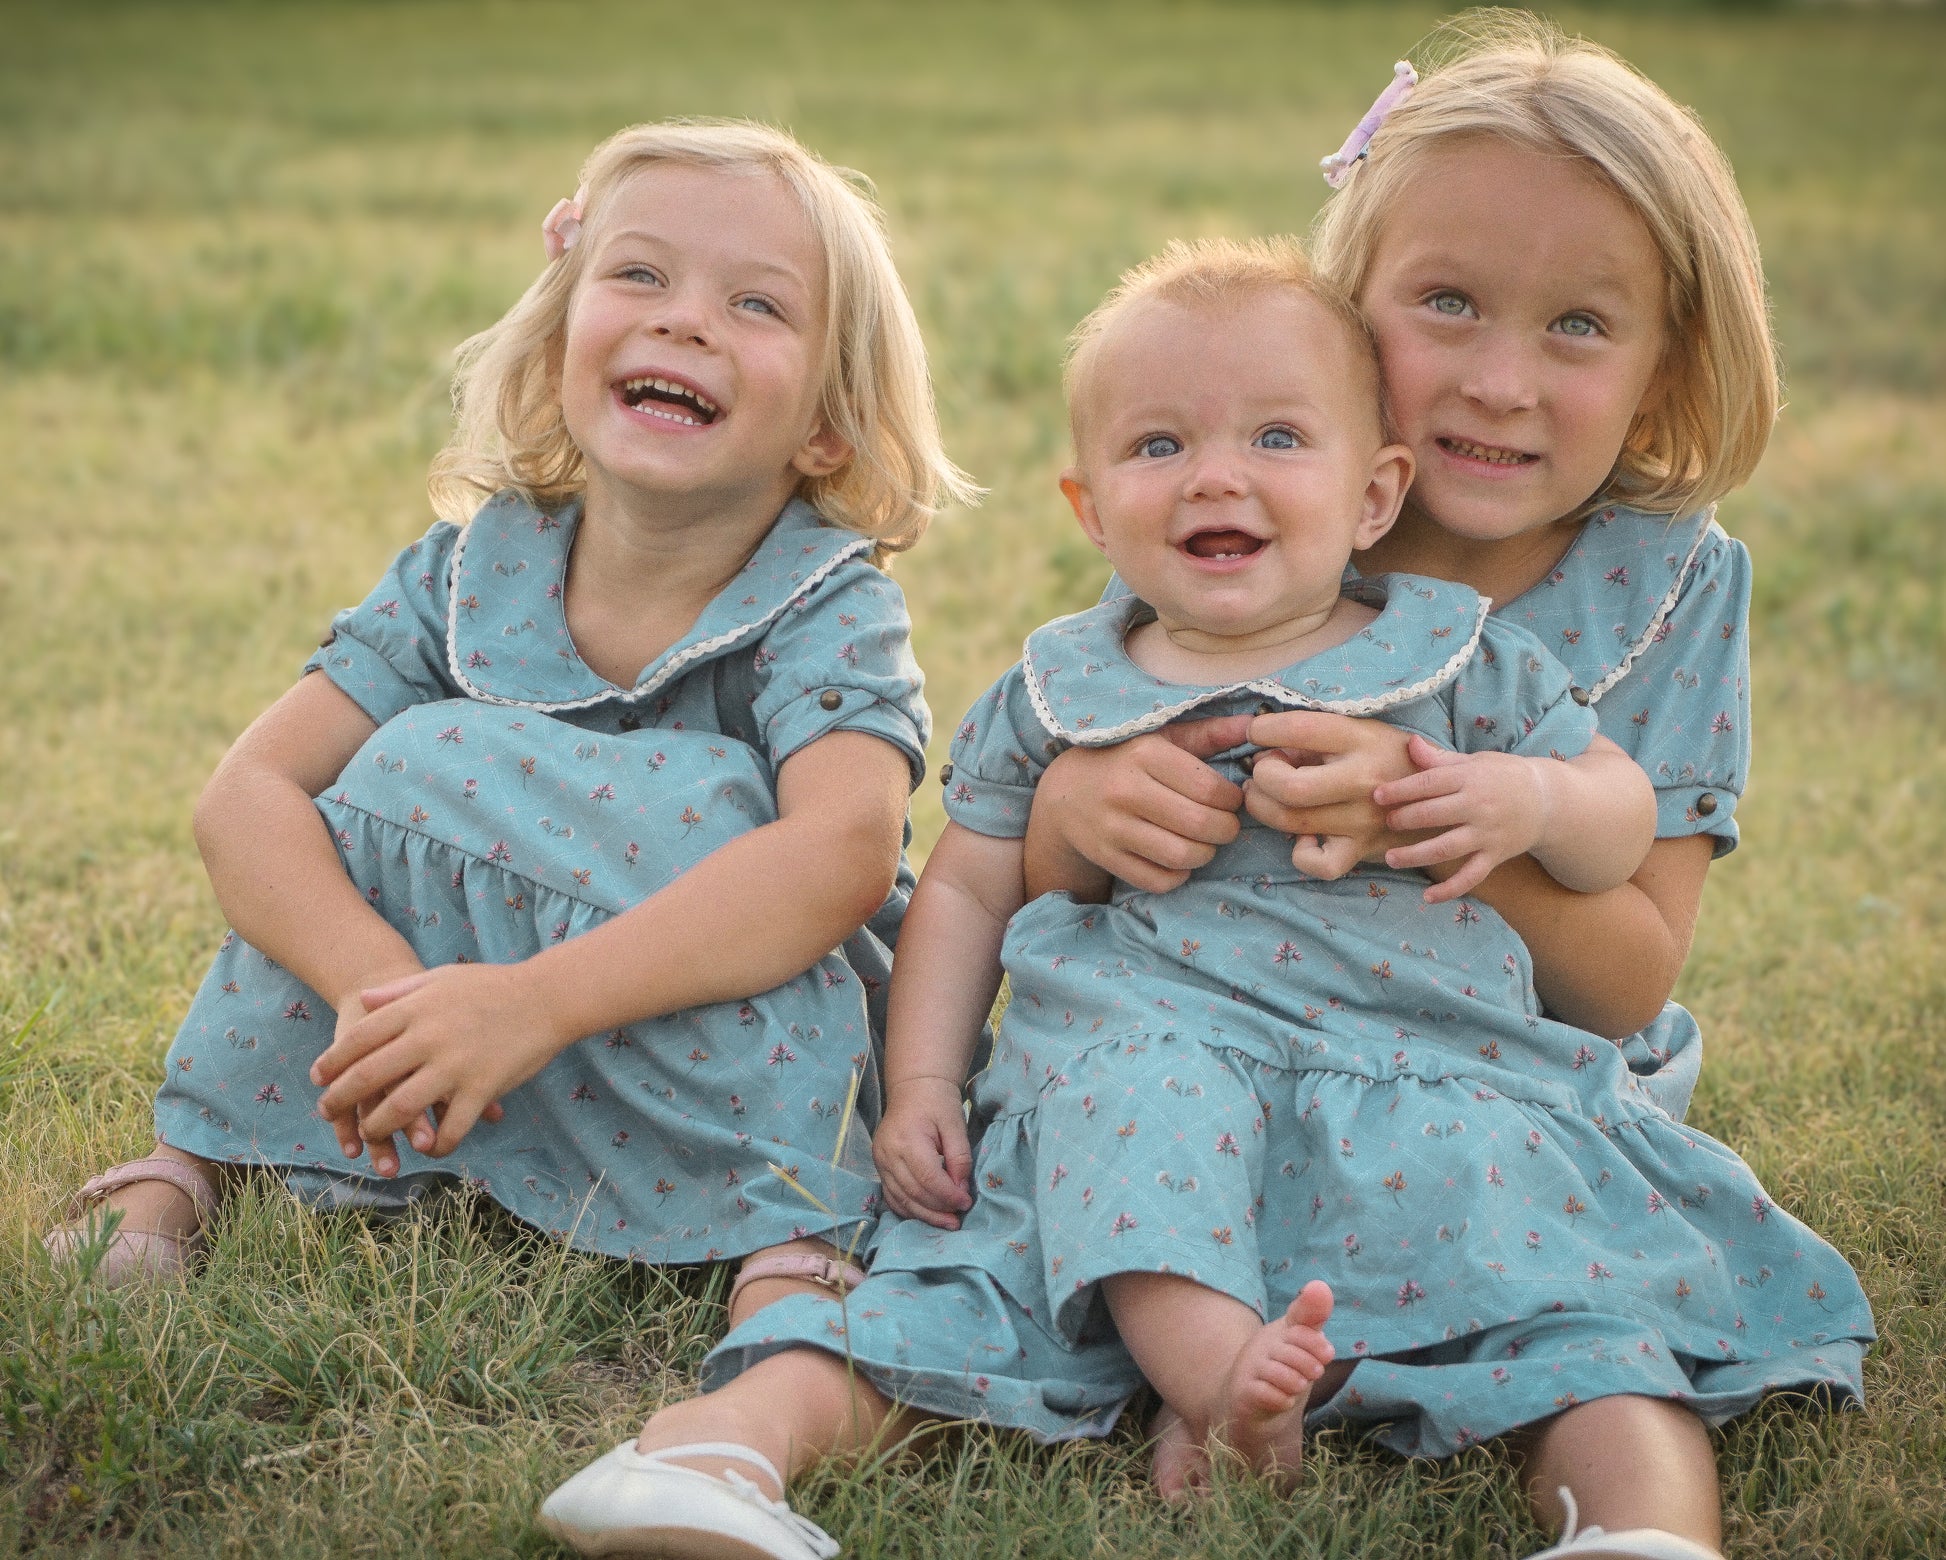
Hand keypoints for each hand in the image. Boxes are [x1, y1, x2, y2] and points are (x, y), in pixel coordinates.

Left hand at [311, 963, 558, 1166]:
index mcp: (417, 1009)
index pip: (360, 1038)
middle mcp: (429, 1037)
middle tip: (326, 1112)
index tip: (317, 1079)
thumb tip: (363, 1000)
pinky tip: (431, 1147)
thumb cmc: (493, 986)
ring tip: (371, 1133)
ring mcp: (456, 1065)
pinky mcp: (483, 1088)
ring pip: (401, 1107)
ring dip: (379, 1126)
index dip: (332, 1061)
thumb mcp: (442, 978)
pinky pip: (451, 1126)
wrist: (547, 998)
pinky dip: (437, 1142)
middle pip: (370, 1076)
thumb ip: (400, 991)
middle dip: (340, 1099)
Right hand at [872, 1077, 973, 1229]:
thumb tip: (961, 1189)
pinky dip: (909, 1209)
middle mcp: (888, 1153)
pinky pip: (892, 1196)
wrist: (913, 1088)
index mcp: (907, 1139)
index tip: (966, 1203)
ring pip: (901, 1199)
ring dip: (925, 1215)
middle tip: (958, 1218)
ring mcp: (880, 1161)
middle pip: (913, 1192)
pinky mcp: (879, 1166)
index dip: (948, 1195)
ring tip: (947, 1223)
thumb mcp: (955, 1124)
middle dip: (938, 1209)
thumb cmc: (937, 1103)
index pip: (928, 1177)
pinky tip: (926, 1215)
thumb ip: (959, 1157)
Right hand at [1026, 715, 1249, 896]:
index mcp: (1145, 754)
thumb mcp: (1161, 738)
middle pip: (1202, 825)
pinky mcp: (1106, 857)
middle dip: (1226, 830)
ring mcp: (1112, 828)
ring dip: (1206, 854)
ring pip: (1182, 856)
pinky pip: (1158, 880)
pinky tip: (1178, 858)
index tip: (1232, 799)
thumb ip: (1209, 733)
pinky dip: (1178, 875)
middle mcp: (1126, 791)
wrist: (1064, 792)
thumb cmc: (1125, 759)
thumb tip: (1256, 726)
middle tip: (1225, 825)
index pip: (1211, 790)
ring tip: (1204, 841)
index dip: (1233, 800)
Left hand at [1240, 712, 1422, 877]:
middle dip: (1262, 777)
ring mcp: (1362, 820)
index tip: (1256, 732)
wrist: (1443, 798)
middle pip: (1289, 787)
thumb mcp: (1360, 730)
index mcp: (1360, 739)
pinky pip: (1318, 864)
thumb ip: (1312, 738)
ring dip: (1263, 807)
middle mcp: (1363, 780)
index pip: (1300, 729)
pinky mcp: (1361, 850)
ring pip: (1290, 821)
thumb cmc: (1390, 756)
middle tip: (1261, 771)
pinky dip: (1299, 853)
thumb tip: (1262, 749)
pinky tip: (1302, 835)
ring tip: (1264, 795)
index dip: (1264, 729)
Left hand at [1372, 735, 1547, 902]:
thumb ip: (1440, 758)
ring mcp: (1487, 833)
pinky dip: (1450, 890)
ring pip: (1446, 848)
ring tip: (1390, 859)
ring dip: (1415, 855)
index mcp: (1471, 777)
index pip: (1429, 783)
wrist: (1548, 800)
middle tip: (1387, 823)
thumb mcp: (1474, 761)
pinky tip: (1428, 897)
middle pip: (1433, 815)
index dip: (1401, 790)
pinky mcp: (1495, 856)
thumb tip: (1411, 743)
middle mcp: (1478, 806)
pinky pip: (1471, 876)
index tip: (1378, 796)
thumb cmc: (1503, 776)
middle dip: (1404, 820)